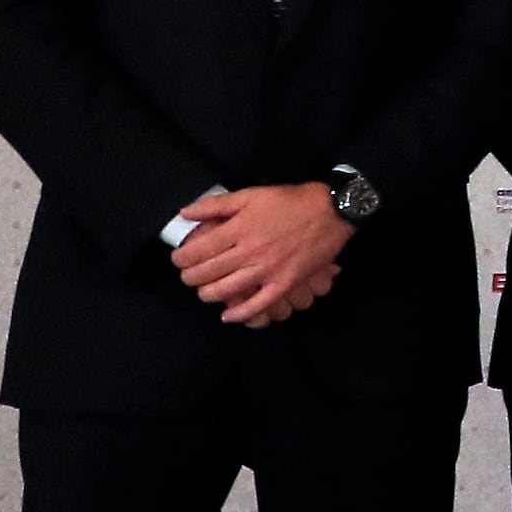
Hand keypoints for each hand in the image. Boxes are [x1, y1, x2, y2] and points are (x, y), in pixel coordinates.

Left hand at [175, 183, 351, 327]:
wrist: (332, 211)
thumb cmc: (290, 201)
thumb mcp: (251, 195)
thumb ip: (215, 205)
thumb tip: (184, 213)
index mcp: (239, 228)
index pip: (197, 251)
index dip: (180, 259)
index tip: (179, 260)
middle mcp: (250, 251)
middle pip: (206, 273)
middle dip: (189, 277)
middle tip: (189, 276)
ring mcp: (268, 269)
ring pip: (226, 291)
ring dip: (208, 294)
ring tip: (206, 291)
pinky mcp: (285, 283)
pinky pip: (258, 305)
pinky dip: (240, 314)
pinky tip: (228, 316)